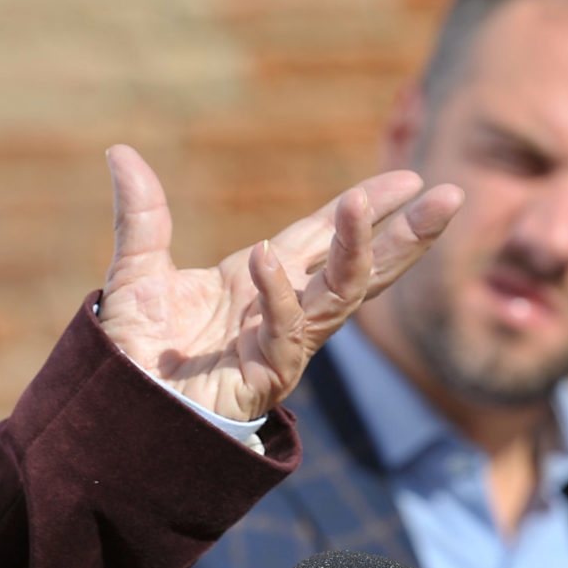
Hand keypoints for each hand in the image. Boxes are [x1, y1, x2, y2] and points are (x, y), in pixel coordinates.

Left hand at [96, 144, 461, 421]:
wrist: (115, 414)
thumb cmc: (134, 355)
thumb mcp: (135, 273)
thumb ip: (141, 216)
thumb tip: (120, 153)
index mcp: (261, 280)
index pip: (325, 235)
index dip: (365, 207)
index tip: (408, 179)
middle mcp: (282, 309)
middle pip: (360, 265)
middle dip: (407, 233)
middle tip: (452, 194)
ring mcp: (279, 343)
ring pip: (339, 296)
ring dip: (357, 250)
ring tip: (363, 203)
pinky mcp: (264, 376)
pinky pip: (283, 331)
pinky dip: (278, 294)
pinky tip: (266, 256)